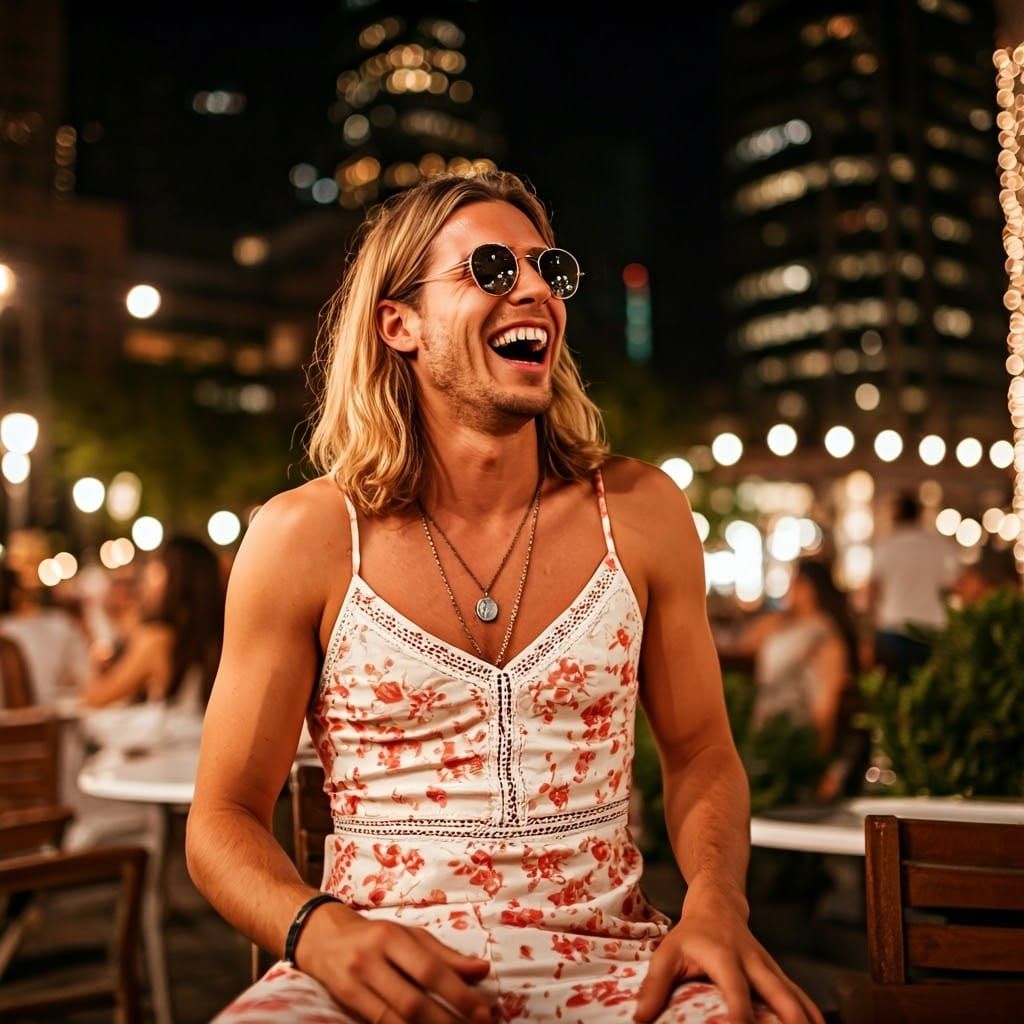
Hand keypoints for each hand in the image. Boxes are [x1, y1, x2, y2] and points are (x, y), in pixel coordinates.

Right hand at [298, 903, 493, 1023]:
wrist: (321, 937)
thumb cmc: (375, 936)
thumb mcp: (409, 935)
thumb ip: (444, 955)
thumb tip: (482, 970)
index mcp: (392, 936)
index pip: (430, 970)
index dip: (460, 994)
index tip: (486, 1011)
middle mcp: (371, 959)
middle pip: (413, 1000)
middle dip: (448, 1021)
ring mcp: (354, 984)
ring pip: (395, 1019)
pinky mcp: (344, 1003)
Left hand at [633, 883, 823, 1023]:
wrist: (718, 905)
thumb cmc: (690, 935)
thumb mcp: (667, 953)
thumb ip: (654, 985)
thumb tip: (640, 1019)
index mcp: (725, 957)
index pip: (736, 990)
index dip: (740, 1015)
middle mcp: (753, 962)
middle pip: (780, 993)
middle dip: (792, 1020)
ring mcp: (770, 968)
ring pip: (796, 996)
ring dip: (808, 1019)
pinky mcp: (778, 975)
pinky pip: (800, 997)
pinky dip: (811, 1014)